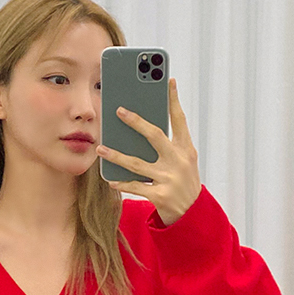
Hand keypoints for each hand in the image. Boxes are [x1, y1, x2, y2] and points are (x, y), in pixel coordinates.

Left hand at [114, 71, 200, 223]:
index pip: (179, 120)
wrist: (192, 213)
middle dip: (136, 122)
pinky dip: (122, 183)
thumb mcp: (183, 159)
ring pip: (137, 163)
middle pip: (154, 136)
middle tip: (119, 110)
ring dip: (116, 155)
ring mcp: (169, 179)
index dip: (173, 100)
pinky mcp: (161, 195)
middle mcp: (179, 161)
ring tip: (101, 148)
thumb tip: (142, 125)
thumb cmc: (183, 180)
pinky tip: (110, 178)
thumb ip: (168, 143)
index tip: (169, 81)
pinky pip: (136, 186)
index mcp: (186, 148)